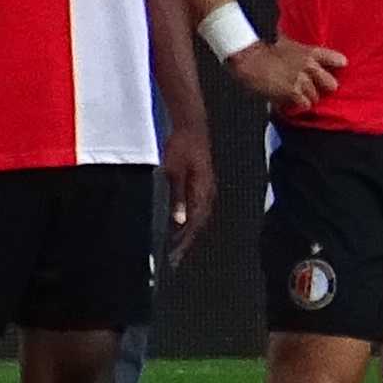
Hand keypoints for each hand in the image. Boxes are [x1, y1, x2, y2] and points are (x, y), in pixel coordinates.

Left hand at [163, 109, 212, 259]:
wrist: (191, 125)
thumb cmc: (181, 145)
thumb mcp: (174, 172)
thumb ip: (178, 197)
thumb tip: (181, 221)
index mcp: (203, 190)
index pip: (196, 222)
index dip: (185, 239)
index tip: (175, 254)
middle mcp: (208, 191)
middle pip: (200, 222)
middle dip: (188, 240)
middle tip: (175, 257)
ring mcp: (207, 186)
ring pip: (200, 215)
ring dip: (189, 231)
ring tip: (177, 245)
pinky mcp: (202, 182)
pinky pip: (198, 206)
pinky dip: (190, 219)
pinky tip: (181, 223)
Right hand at [226, 31, 348, 110]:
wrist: (247, 55)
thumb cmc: (260, 45)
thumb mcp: (283, 40)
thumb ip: (293, 47)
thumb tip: (290, 45)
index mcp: (308, 51)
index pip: (334, 58)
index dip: (337, 63)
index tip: (341, 65)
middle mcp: (309, 66)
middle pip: (331, 84)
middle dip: (325, 87)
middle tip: (316, 89)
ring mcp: (302, 80)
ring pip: (315, 97)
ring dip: (308, 98)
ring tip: (297, 96)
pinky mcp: (292, 92)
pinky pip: (303, 104)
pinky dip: (298, 105)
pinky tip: (290, 102)